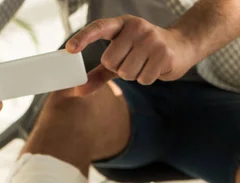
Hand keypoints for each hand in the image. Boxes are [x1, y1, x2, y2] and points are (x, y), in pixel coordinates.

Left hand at [66, 16, 195, 94]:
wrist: (180, 46)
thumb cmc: (144, 52)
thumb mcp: (120, 58)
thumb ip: (99, 73)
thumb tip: (79, 90)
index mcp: (122, 24)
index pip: (99, 28)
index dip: (83, 38)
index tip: (69, 49)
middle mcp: (136, 27)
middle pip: (110, 61)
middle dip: (118, 68)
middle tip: (132, 60)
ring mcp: (151, 39)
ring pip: (127, 73)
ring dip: (134, 75)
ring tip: (145, 63)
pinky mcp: (163, 54)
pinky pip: (143, 79)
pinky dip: (147, 78)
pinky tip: (155, 67)